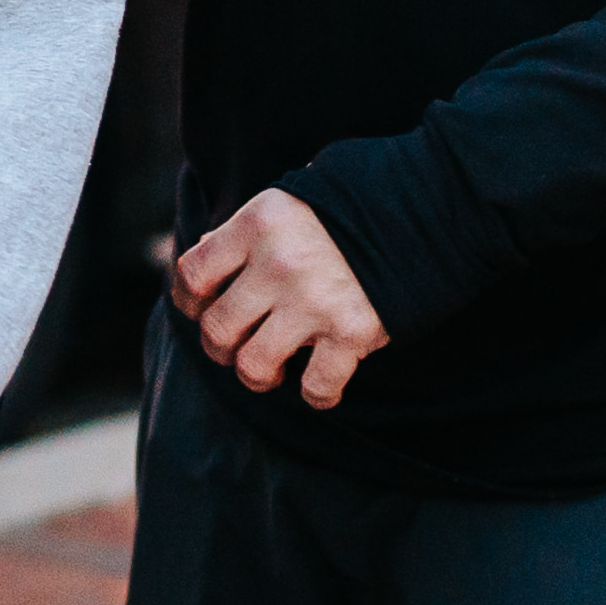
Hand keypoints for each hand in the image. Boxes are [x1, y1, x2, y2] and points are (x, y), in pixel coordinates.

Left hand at [175, 188, 385, 407]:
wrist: (416, 214)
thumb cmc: (337, 217)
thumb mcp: (282, 209)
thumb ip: (241, 236)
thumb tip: (200, 262)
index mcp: (256, 225)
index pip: (192, 274)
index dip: (189, 302)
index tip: (201, 310)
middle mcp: (279, 262)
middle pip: (217, 329)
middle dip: (220, 348)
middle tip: (239, 346)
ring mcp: (314, 300)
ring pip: (253, 366)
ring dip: (259, 376)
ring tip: (274, 368)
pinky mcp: (352, 330)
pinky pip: (316, 387)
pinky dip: (317, 395)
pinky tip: (321, 384)